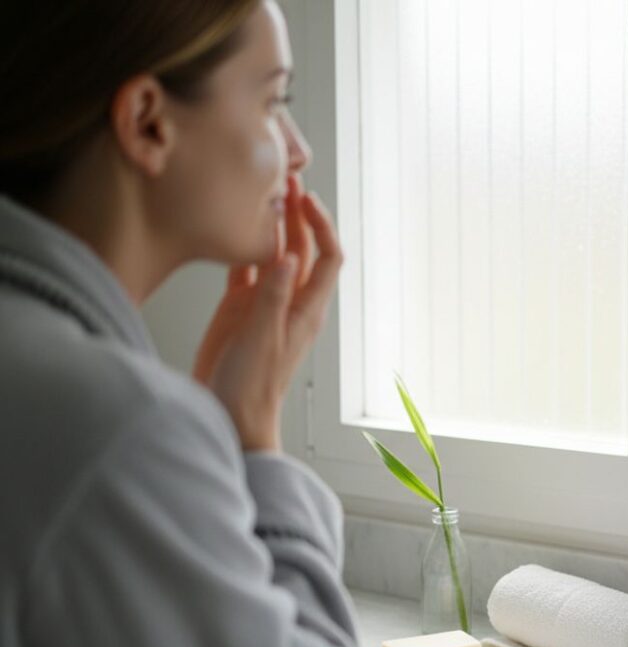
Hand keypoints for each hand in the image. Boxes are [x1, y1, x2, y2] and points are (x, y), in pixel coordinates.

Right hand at [192, 175, 342, 450]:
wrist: (231, 415)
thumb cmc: (252, 386)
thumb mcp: (262, 338)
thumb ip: (273, 297)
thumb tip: (290, 257)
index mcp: (306, 308)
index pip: (326, 257)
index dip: (320, 225)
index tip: (305, 199)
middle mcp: (290, 300)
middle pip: (302, 248)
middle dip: (298, 215)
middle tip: (283, 181)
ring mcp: (265, 303)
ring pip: (274, 254)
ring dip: (272, 226)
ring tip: (263, 194)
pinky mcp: (240, 308)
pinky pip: (247, 269)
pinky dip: (246, 247)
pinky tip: (237, 227)